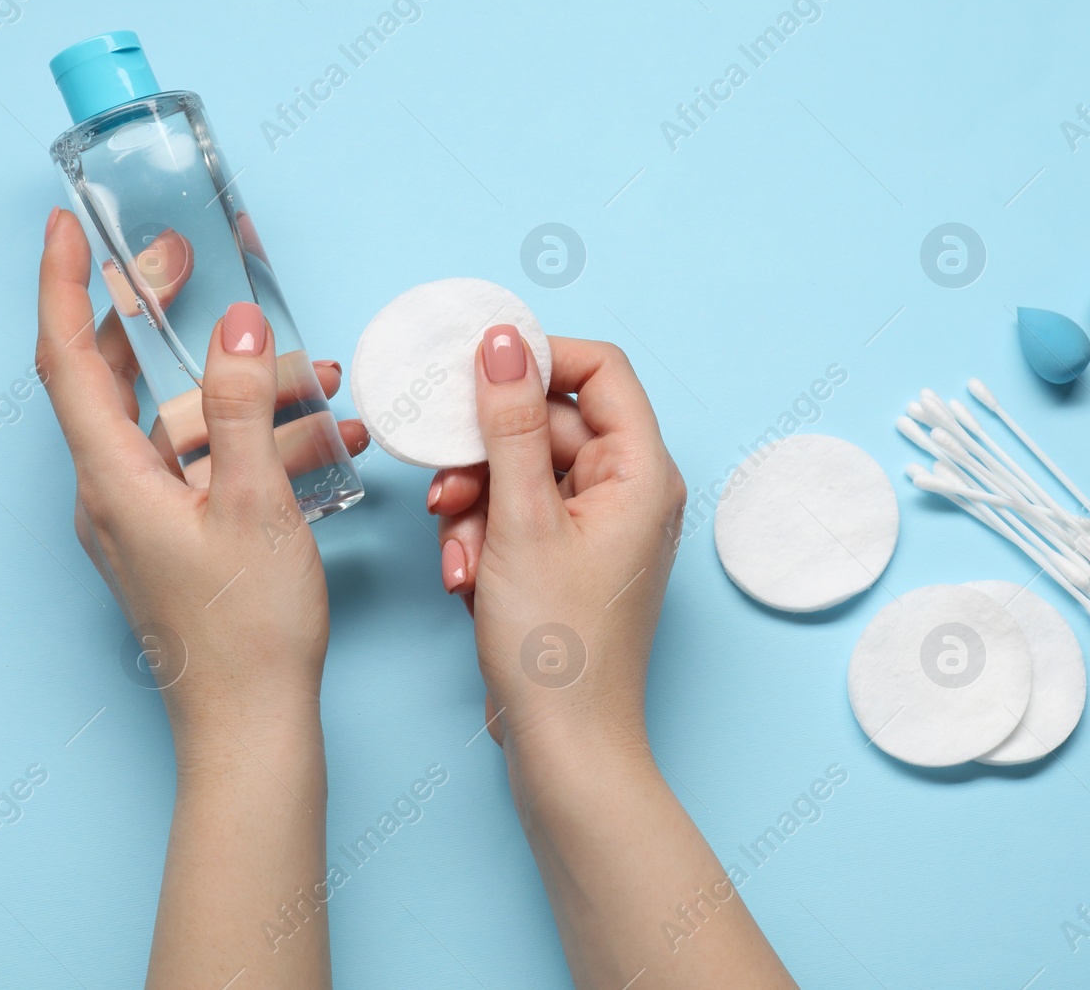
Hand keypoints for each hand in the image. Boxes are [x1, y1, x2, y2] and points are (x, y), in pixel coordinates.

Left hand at [36, 208, 364, 743]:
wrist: (250, 725)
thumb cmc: (248, 629)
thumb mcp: (257, 505)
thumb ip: (240, 408)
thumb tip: (234, 326)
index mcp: (113, 480)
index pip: (68, 360)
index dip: (66, 287)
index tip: (72, 227)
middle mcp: (113, 494)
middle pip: (118, 382)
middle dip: (156, 320)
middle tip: (189, 266)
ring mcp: (144, 519)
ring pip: (183, 426)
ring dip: (246, 395)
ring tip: (325, 382)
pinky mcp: (179, 540)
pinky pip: (209, 468)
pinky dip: (259, 445)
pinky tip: (329, 443)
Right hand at [428, 329, 685, 750]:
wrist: (563, 745)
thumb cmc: (556, 646)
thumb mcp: (520, 520)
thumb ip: (511, 424)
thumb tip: (503, 343)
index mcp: (642, 472)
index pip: (600, 370)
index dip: (536, 360)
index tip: (474, 372)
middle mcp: (631, 491)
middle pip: (549, 423)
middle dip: (486, 455)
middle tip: (447, 490)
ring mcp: (600, 527)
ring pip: (523, 471)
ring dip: (476, 504)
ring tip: (459, 554)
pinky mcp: (569, 558)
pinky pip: (519, 515)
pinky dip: (484, 537)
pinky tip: (464, 579)